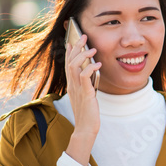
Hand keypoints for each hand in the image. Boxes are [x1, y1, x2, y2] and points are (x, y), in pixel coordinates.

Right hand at [64, 34, 100, 164]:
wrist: (85, 128)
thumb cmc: (87, 114)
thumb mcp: (85, 96)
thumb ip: (86, 85)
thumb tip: (91, 75)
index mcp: (71, 86)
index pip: (68, 65)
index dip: (70, 52)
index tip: (71, 42)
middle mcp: (72, 86)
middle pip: (70, 62)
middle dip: (77, 48)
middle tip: (83, 37)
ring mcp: (77, 90)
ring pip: (75, 67)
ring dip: (83, 56)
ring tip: (92, 48)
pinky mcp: (85, 94)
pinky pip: (85, 78)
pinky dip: (91, 69)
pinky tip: (98, 64)